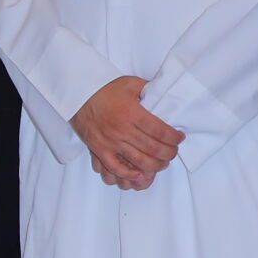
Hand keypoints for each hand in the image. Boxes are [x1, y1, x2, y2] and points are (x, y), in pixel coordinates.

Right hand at [70, 74, 181, 189]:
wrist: (77, 95)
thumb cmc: (105, 89)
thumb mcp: (130, 83)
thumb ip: (149, 90)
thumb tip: (166, 95)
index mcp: (132, 113)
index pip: (160, 131)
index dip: (174, 137)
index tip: (179, 138)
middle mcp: (122, 129)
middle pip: (153, 148)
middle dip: (169, 153)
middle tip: (173, 152)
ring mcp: (110, 141)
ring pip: (139, 160)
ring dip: (155, 165)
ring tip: (162, 162)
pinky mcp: (99, 149)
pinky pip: (116, 167)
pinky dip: (129, 174)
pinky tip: (141, 174)